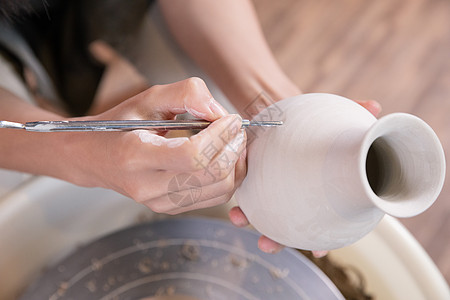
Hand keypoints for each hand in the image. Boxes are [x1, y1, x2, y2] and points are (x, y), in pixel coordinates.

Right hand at [68, 78, 246, 213]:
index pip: (193, 156)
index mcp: (136, 156)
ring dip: (235, 164)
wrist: (94, 157)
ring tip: (232, 142)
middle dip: (234, 149)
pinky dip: (228, 177)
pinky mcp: (170, 208)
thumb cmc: (119, 125)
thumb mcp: (147, 99)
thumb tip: (219, 112)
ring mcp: (160, 202)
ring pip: (219, 191)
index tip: (231, 119)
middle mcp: (147, 187)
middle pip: (211, 176)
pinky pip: (214, 198)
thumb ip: (185, 95)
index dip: (220, 136)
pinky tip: (223, 157)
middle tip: (237, 129)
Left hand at [229, 99, 381, 254]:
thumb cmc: (318, 121)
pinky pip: (245, 184)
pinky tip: (229, 191)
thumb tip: (377, 107)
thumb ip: (355, 114)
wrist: (291, 109)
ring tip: (238, 218)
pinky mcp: (256, 172)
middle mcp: (297, 192)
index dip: (321, 240)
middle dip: (278, 238)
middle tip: (267, 244)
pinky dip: (237, 190)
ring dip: (248, 217)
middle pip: (289, 223)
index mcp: (320, 187)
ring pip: (262, 208)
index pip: (323, 219)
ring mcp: (276, 184)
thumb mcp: (335, 117)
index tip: (318, 253)